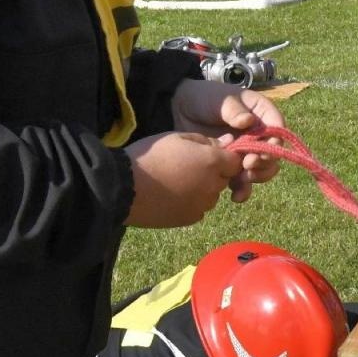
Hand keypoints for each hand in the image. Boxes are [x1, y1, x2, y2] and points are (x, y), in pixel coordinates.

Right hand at [124, 132, 242, 227]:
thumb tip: (226, 143)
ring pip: (211, 195)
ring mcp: (202, 205)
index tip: (207, 155)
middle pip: (223, 179)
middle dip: (212, 172)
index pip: (235, 161)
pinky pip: (199, 209)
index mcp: (212, 162)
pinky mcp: (189, 219)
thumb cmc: (149, 156)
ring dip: (202, 188)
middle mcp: (212, 186)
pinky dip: (191, 202)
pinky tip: (171, 195)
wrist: (122, 187)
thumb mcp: (177, 137)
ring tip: (176, 181)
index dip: (224, 157)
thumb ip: (205, 140)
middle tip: (186, 166)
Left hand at [170, 78, 284, 196]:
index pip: (277, 128)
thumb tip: (248, 121)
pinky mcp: (231, 165)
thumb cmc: (203, 97)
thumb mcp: (220, 99)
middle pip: (272, 153)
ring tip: (241, 180)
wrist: (178, 110)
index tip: (263, 150)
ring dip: (255, 177)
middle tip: (248, 165)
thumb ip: (234, 110)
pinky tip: (234, 196)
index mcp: (260, 114)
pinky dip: (241, 190)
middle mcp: (257, 134)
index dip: (275, 142)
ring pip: (261, 170)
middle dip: (264, 162)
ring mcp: (245, 151)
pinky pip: (242, 181)